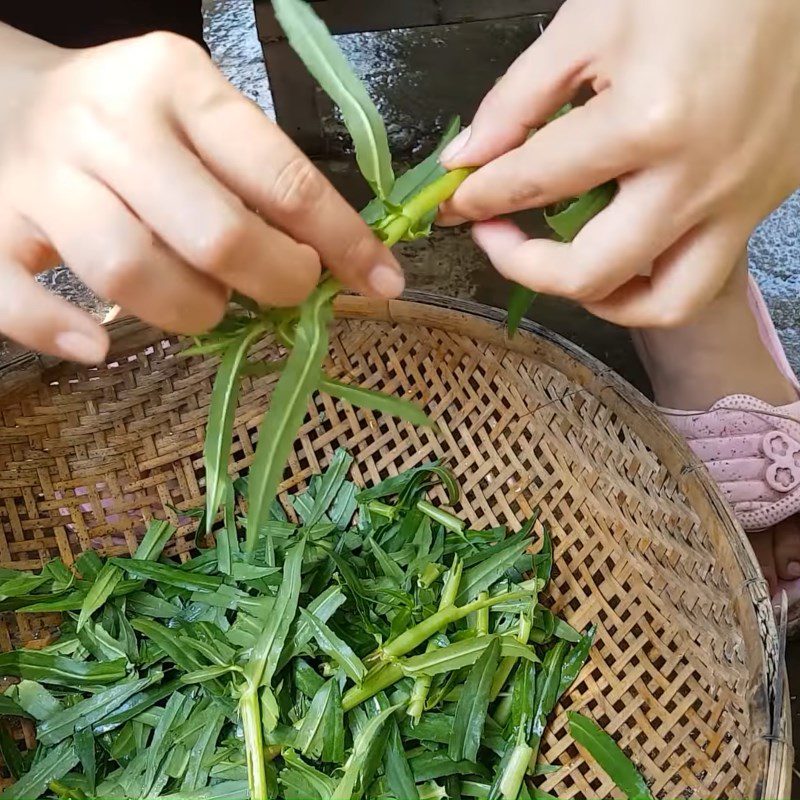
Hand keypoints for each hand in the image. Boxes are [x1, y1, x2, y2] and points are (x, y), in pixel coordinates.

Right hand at [0, 27, 402, 362]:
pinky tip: (97, 346)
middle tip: (285, 292)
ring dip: (190, 311)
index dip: (342, 241)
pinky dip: (62, 333)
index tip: (382, 281)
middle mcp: (109, 124)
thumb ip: (258, 179)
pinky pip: (18, 300)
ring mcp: (42, 178)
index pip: (282, 177)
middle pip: (215, 233)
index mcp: (177, 85)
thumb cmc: (127, 122)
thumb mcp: (198, 119)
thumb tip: (332, 260)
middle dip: (273, 282)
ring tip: (205, 304)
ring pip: (130, 272)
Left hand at [440, 0, 799, 326]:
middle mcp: (696, 180)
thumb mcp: (589, 23)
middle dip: (521, 265)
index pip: (535, 184)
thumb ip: (517, 102)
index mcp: (648, 122)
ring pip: (662, 303)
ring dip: (598, 299)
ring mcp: (739, 201)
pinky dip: (648, 279)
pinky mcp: (764, 204)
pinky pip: (698, 274)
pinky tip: (621, 245)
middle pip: (591, 273)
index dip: (479, 198)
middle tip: (495, 237)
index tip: (456, 202)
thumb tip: (466, 160)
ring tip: (562, 267)